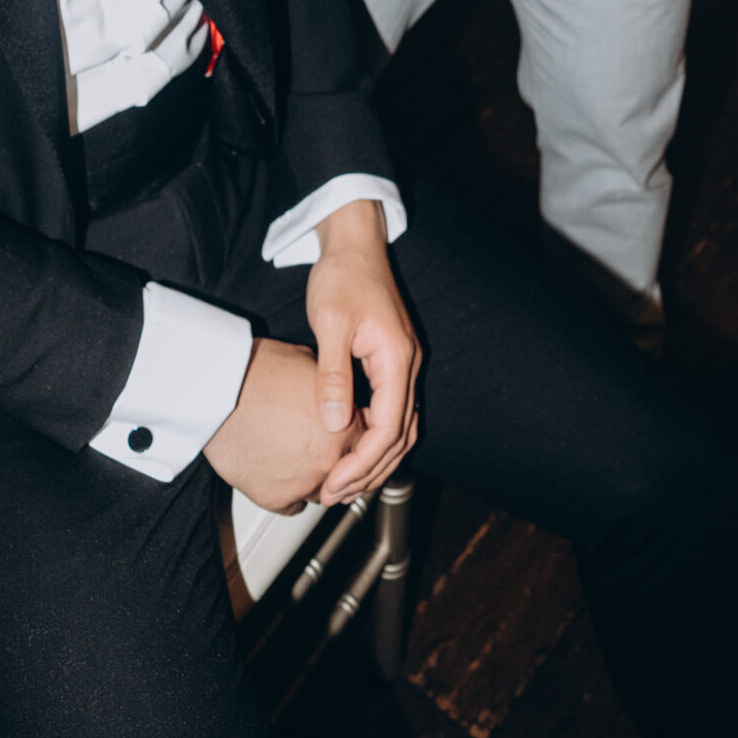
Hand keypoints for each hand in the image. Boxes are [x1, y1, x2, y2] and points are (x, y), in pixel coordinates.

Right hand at [203, 337, 362, 513]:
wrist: (219, 394)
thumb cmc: (258, 374)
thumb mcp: (309, 365)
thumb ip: (332, 389)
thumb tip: (336, 392)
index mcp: (347, 426)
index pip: (369, 444)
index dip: (355, 438)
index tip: (345, 438)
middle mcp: (332, 459)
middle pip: (349, 473)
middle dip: (338, 462)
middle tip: (318, 448)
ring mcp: (306, 482)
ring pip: (323, 492)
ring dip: (314, 480)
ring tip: (294, 457)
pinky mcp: (278, 498)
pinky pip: (293, 505)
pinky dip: (287, 493)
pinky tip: (277, 471)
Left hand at [302, 199, 421, 506]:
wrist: (354, 243)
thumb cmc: (342, 276)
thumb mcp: (330, 325)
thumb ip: (334, 376)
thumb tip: (335, 423)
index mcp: (396, 359)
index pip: (387, 428)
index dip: (361, 462)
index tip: (333, 483)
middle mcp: (407, 366)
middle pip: (399, 436)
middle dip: (369, 471)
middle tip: (333, 494)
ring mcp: (402, 364)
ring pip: (399, 427)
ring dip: (374, 459)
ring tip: (342, 482)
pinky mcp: (391, 361)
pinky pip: (391, 410)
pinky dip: (375, 437)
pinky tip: (350, 448)